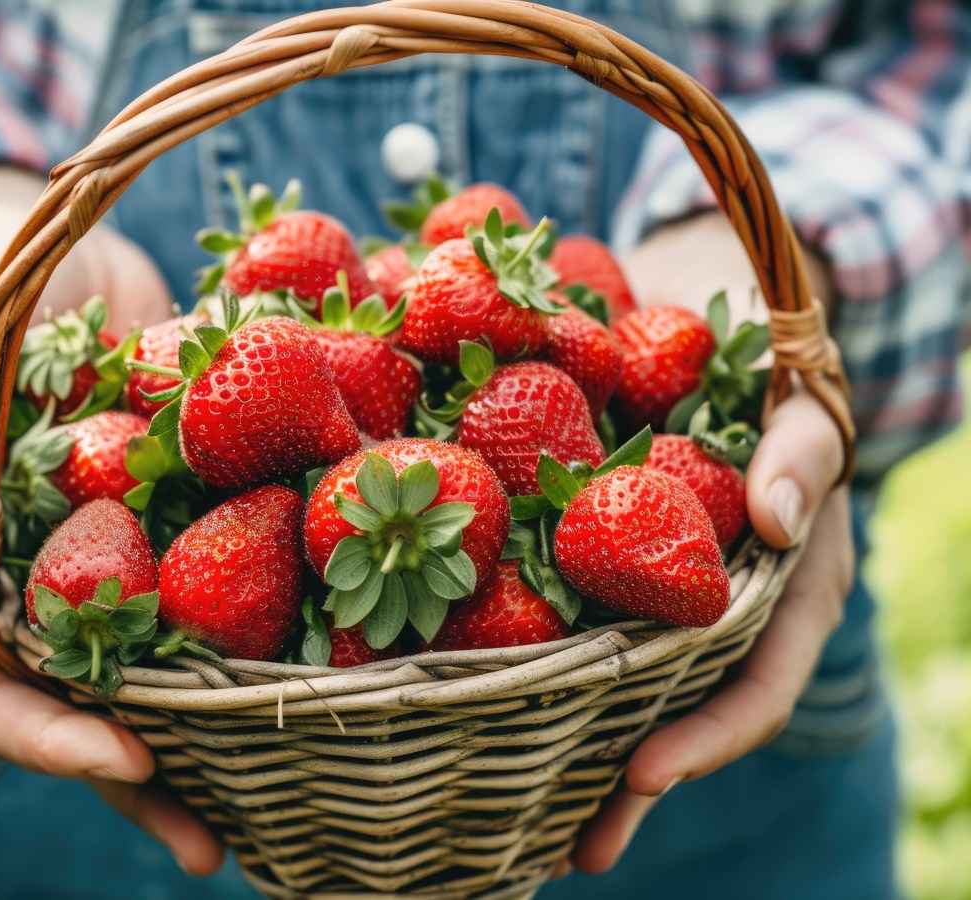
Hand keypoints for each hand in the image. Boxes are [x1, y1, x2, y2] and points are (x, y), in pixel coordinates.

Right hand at [0, 173, 225, 875]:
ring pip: (168, 669)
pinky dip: (266, 624)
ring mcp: (122, 563)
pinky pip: (226, 584)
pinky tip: (329, 661)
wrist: (64, 264)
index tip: (135, 759)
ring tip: (295, 790)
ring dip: (222, 734)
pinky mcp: (183, 523)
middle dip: (152, 781)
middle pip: (93, 711)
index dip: (55, 737)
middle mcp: (48, 589)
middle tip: (224, 845)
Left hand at [559, 213, 851, 874]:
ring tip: (493, 797)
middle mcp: (712, 601)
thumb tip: (774, 520)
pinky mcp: (587, 547)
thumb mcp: (800, 396)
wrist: (701, 308)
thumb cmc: (768, 358)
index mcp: (778, 586)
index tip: (637, 774)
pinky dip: (515, 637)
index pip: (755, 684)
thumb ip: (799, 452)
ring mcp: (647, 580)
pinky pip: (554, 598)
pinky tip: (453, 671)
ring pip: (607, 669)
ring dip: (557, 732)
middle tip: (564, 850)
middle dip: (622, 778)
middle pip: (672, 707)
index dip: (703, 737)